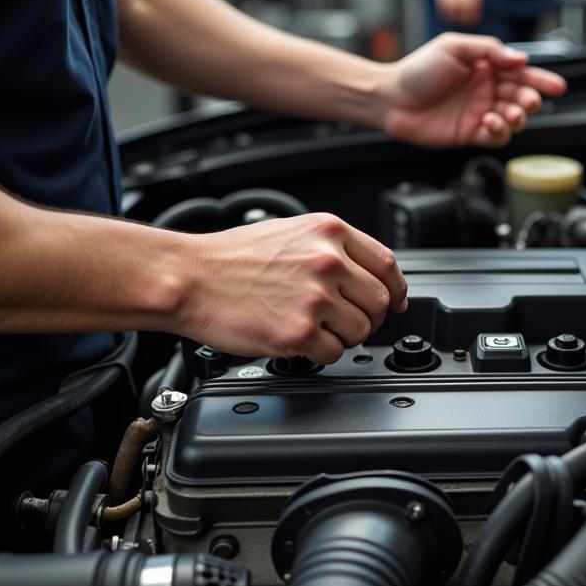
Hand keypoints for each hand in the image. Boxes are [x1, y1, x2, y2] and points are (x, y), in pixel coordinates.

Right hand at [180, 213, 407, 362]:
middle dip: (368, 317)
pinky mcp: (298, 332)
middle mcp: (327, 262)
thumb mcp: (291, 232)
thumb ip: (332, 248)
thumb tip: (368, 273)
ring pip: (361, 331)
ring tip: (315, 329)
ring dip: (343, 337)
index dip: (397, 288)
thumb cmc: (230, 258)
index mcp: (329, 233)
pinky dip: (320, 354)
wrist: (188, 278)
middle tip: (346, 321)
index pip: (387, 263)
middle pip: (380, 301)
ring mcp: (314, 298)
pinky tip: (300, 340)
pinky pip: (333, 353)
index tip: (397, 301)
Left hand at [381, 33, 567, 147]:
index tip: (557, 87)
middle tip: (528, 102)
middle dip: (530, 100)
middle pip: (522, 97)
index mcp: (485, 67)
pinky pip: (495, 137)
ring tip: (508, 113)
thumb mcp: (454, 47)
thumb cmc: (417, 71)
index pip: (521, 73)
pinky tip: (489, 121)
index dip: (541, 80)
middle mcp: (485, 90)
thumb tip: (520, 59)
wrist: (390, 99)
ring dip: (517, 117)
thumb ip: (489, 50)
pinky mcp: (470, 134)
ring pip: (513, 119)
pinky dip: (499, 131)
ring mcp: (479, 113)